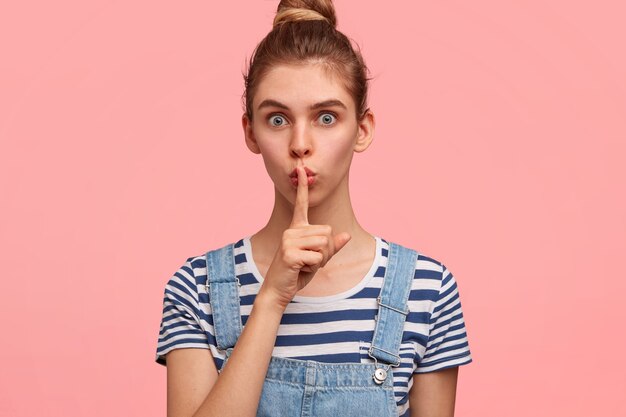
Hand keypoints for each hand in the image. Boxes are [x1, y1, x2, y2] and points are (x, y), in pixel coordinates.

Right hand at [260, 166, 350, 309]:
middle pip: (327, 232)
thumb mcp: (317, 259)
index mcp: (296, 229)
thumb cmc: (297, 273)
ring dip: (320, 260)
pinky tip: (300, 270)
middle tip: (309, 261)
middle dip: (325, 251)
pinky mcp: (289, 253)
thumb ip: (331, 247)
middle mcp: (291, 231)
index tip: (300, 169)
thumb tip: (346, 235)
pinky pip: (317, 258)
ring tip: (304, 265)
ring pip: (324, 245)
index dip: (302, 187)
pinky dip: (314, 267)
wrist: (278, 289)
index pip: (301, 204)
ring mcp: (288, 241)